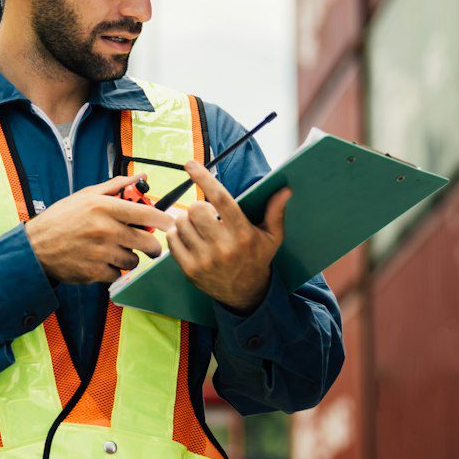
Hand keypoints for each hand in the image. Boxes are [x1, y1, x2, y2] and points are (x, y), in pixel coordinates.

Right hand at [25, 175, 167, 284]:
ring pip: (133, 260)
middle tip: (149, 246)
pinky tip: (101, 262)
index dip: (164, 220)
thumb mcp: (85, 196)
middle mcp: (105, 229)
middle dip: (152, 246)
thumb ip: (115, 186)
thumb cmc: (61, 219)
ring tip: (116, 251)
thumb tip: (140, 177)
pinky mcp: (95, 272)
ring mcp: (101, 253)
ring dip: (129, 258)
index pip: (147, 214)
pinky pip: (118, 273)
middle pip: (147, 242)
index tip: (170, 223)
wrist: (35, 247)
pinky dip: (113, 270)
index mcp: (104, 207)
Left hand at [163, 161, 289, 315]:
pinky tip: (189, 237)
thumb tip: (285, 190)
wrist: (245, 294)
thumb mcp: (272, 237)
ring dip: (187, 220)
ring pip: (182, 223)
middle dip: (199, 206)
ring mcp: (205, 260)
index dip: (204, 178)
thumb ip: (275, 212)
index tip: (191, 164)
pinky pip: (173, 239)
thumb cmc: (257, 259)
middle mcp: (223, 247)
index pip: (221, 199)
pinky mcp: (190, 270)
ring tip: (199, 228)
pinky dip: (177, 233)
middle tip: (207, 214)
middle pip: (196, 209)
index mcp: (243, 234)